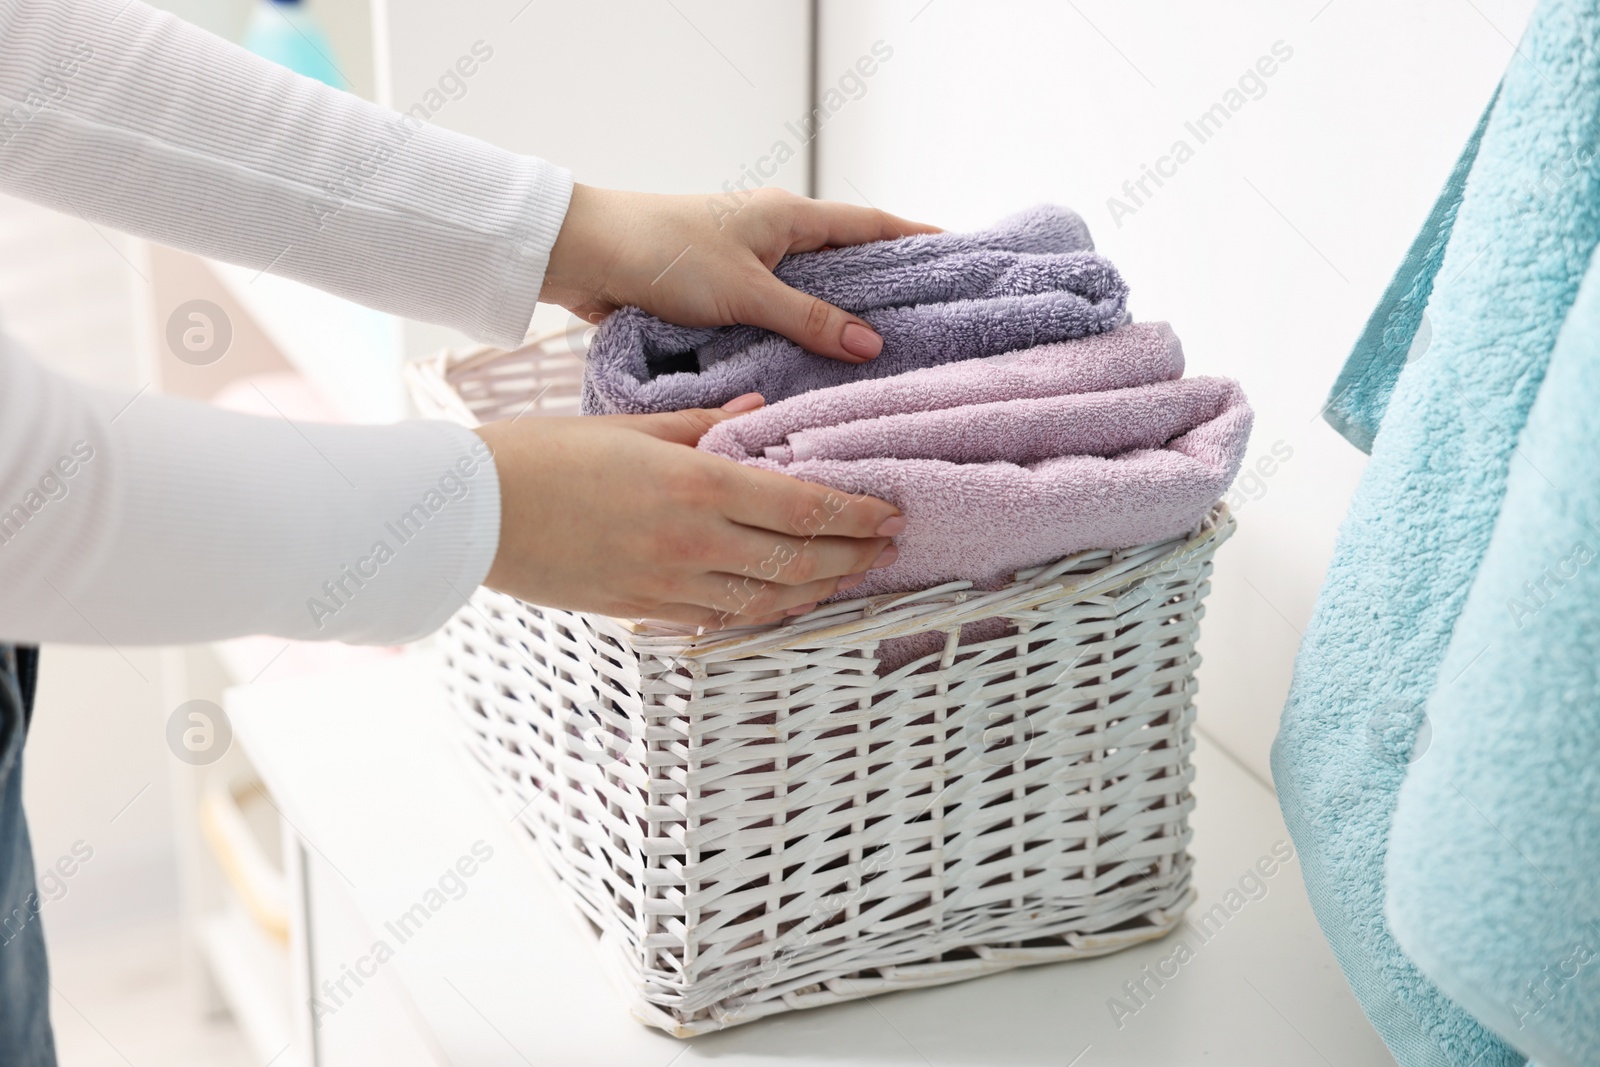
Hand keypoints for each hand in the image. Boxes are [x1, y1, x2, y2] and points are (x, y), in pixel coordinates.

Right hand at [472, 395, 905, 627]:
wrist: (473, 512)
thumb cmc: (544, 455)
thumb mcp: (629, 424)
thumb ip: (702, 423)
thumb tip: (758, 414)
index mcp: (695, 484)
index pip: (802, 506)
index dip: (855, 514)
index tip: (889, 513)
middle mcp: (692, 541)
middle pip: (798, 560)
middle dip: (853, 555)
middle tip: (887, 547)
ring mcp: (669, 584)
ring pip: (768, 599)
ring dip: (819, 590)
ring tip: (852, 576)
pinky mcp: (644, 609)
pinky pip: (722, 617)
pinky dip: (765, 611)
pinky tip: (787, 602)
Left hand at [540, 184, 940, 362]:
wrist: (587, 256)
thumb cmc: (664, 255)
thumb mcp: (746, 291)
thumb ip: (809, 320)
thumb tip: (871, 346)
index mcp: (788, 216)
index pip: (871, 225)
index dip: (916, 239)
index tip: (959, 253)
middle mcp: (774, 236)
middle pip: (847, 262)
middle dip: (887, 288)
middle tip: (932, 320)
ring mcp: (748, 264)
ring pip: (811, 294)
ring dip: (840, 320)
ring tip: (886, 356)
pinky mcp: (722, 294)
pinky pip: (777, 316)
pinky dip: (800, 337)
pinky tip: (818, 369)